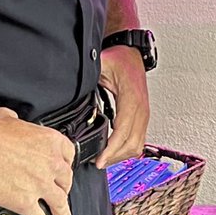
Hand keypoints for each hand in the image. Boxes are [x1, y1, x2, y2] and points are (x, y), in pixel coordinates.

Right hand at [0, 106, 76, 214]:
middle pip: (66, 180)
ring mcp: (40, 184)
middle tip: (61, 194)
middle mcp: (50, 163)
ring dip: (62, 212)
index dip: (66, 165)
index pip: (69, 155)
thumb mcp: (8, 118)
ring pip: (59, 202)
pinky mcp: (25, 202)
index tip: (63, 171)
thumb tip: (11, 120)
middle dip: (64, 188)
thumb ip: (16, 122)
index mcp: (50, 141)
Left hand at [94, 45, 149, 168]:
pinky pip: (139, 140)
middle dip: (114, 157)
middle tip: (97, 162)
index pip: (123, 131)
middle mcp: (141, 108)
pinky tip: (114, 150)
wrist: (131, 52)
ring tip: (103, 159)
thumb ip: (88, 79)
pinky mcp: (143, 116)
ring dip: (121, 156)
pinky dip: (127, 149)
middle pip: (132, 144)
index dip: (111, 149)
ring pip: (138, 145)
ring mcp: (144, 113)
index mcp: (131, 98)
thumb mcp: (100, 65)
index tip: (99, 160)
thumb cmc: (118, 58)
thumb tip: (70, 92)